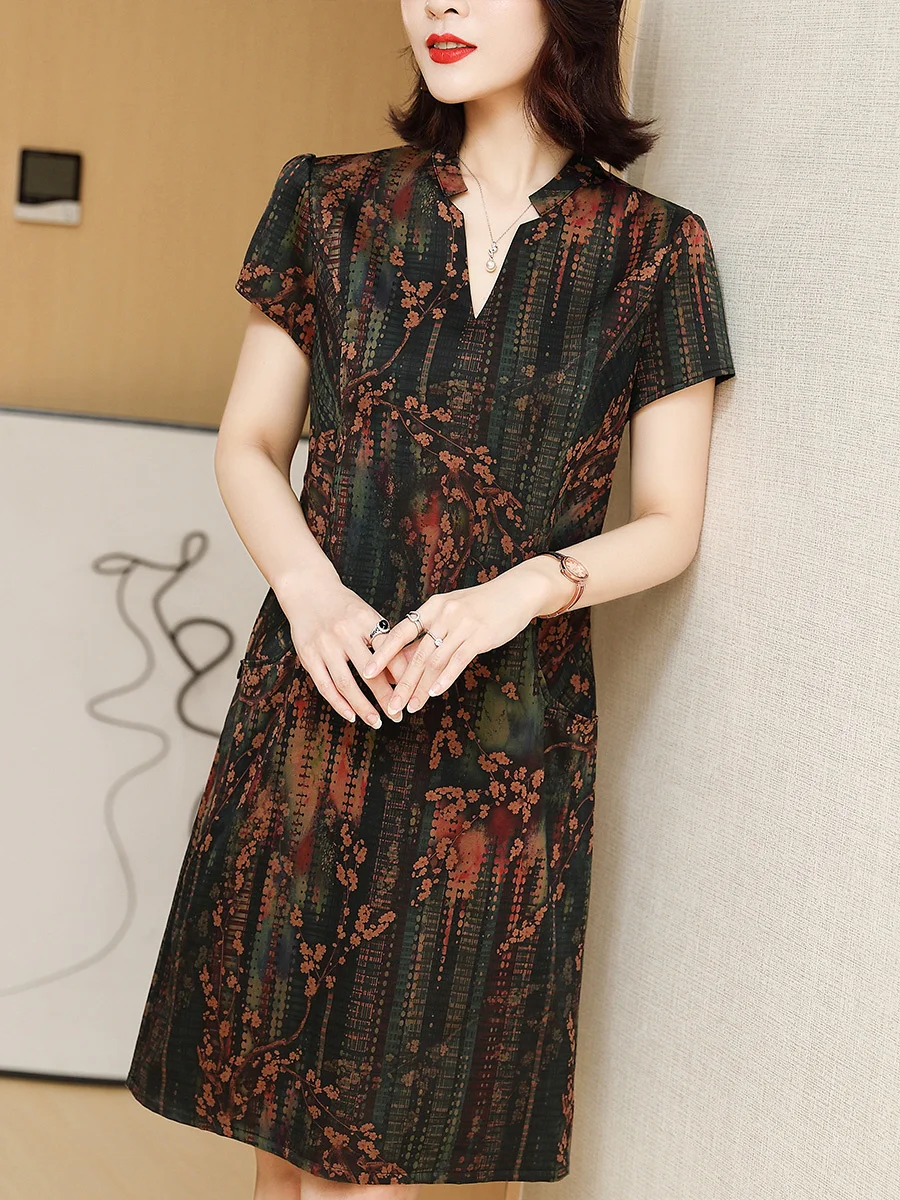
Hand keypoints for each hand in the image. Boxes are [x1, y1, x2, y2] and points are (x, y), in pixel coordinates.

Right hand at [280, 577, 409, 726]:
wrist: (308, 590)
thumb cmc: (344, 607)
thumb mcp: (367, 615)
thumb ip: (382, 641)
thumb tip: (402, 674)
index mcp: (365, 620)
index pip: (389, 652)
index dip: (402, 675)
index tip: (413, 693)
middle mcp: (344, 632)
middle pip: (370, 672)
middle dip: (386, 697)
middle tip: (398, 715)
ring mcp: (324, 645)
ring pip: (346, 683)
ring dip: (363, 707)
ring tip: (376, 721)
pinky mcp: (308, 655)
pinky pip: (325, 686)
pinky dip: (339, 703)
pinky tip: (351, 715)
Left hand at [361, 561, 559, 715]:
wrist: (517, 591)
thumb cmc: (482, 605)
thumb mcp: (452, 610)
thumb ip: (432, 631)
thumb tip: (407, 656)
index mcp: (432, 607)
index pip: (400, 632)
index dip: (383, 654)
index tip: (366, 672)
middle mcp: (443, 614)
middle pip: (416, 654)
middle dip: (401, 683)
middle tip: (390, 705)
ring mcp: (462, 624)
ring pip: (434, 661)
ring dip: (420, 687)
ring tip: (410, 707)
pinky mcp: (480, 635)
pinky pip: (457, 660)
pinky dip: (444, 679)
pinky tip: (434, 694)